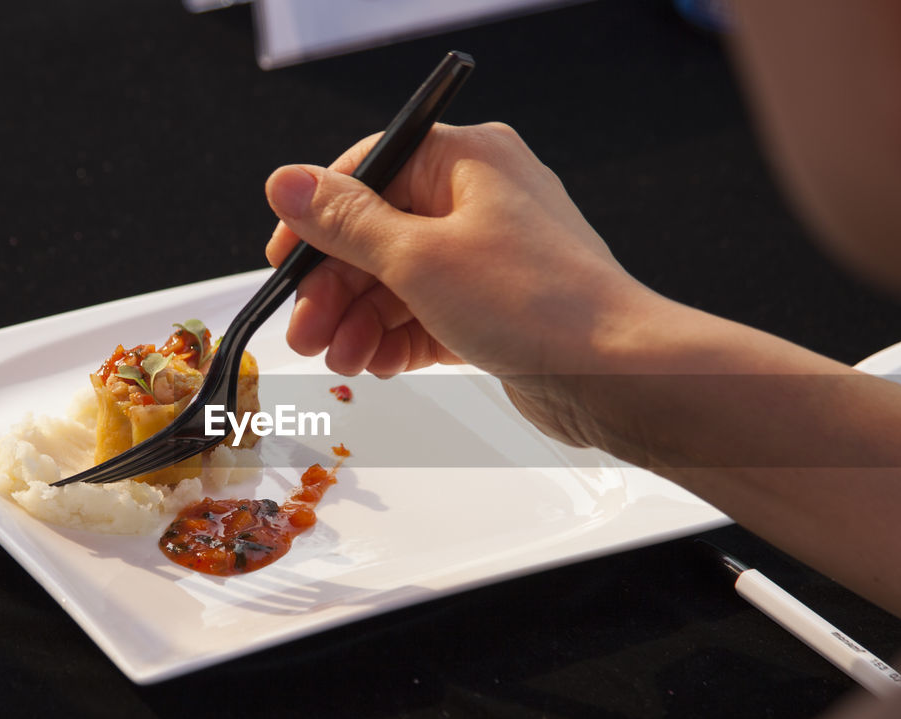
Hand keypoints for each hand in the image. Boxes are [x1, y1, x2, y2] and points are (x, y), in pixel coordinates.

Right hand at [265, 122, 653, 378]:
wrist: (616, 375)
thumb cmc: (539, 303)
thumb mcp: (419, 257)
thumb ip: (346, 223)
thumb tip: (287, 182)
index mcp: (466, 160)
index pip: (368, 174)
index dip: (317, 221)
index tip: (284, 262)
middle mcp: (479, 199)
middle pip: (377, 234)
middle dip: (336, 288)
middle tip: (305, 332)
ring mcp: (489, 254)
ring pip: (399, 280)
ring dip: (361, 322)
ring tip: (340, 359)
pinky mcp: (495, 305)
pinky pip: (428, 312)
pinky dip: (397, 338)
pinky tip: (376, 364)